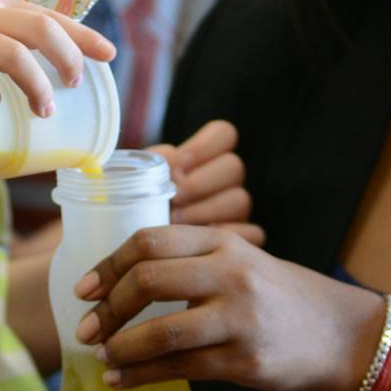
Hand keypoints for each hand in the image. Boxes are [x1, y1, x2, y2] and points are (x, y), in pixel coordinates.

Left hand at [73, 225, 372, 390]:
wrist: (345, 336)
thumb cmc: (284, 299)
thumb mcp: (243, 262)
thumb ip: (194, 262)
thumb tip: (125, 280)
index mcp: (224, 243)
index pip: (150, 240)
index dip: (108, 264)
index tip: (83, 288)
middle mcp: (231, 275)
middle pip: (147, 279)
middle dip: (107, 307)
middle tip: (85, 328)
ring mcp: (239, 318)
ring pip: (160, 330)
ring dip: (120, 346)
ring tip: (102, 356)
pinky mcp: (245, 361)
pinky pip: (180, 368)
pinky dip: (142, 376)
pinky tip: (122, 381)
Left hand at [146, 120, 263, 245]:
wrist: (143, 256)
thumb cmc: (138, 210)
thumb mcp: (140, 181)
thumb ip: (154, 165)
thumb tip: (167, 163)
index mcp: (205, 158)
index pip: (223, 134)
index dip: (203, 146)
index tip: (177, 166)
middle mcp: (226, 182)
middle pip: (233, 167)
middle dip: (197, 185)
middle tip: (172, 200)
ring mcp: (237, 212)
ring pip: (240, 199)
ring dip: (205, 212)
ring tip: (174, 224)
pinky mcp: (246, 241)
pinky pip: (251, 233)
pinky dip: (224, 237)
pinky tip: (197, 246)